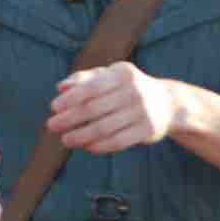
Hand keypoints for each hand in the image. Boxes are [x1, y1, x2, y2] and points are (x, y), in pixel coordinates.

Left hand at [47, 62, 177, 152]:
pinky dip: (99, 146)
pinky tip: (86, 146)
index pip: (90, 87)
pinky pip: (118, 141)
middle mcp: (134, 91)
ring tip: (65, 140)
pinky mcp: (148, 131)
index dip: (70, 98)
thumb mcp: (109, 76)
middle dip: (70, 118)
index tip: (53, 107)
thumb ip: (84, 79)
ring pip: (105, 128)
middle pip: (95, 108)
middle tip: (52, 126)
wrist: (168, 103)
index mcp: (122, 74)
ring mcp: (143, 112)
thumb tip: (60, 88)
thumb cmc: (127, 87)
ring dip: (81, 136)